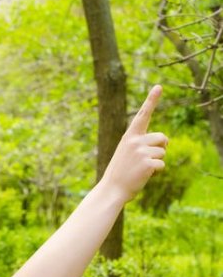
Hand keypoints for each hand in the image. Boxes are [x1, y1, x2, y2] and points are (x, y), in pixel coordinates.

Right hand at [100, 85, 167, 202]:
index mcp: (129, 136)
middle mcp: (135, 141)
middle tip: (145, 160)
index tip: (158, 86)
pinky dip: (155, 172)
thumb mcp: (128, 153)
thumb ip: (143, 144)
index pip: (143, 115)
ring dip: (156, 162)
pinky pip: (162, 165)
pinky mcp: (148, 163)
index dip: (151, 100)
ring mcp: (141, 152)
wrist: (111, 189)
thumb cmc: (120, 172)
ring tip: (140, 169)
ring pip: (163, 152)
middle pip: (162, 138)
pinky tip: (142, 175)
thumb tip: (165, 143)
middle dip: (161, 148)